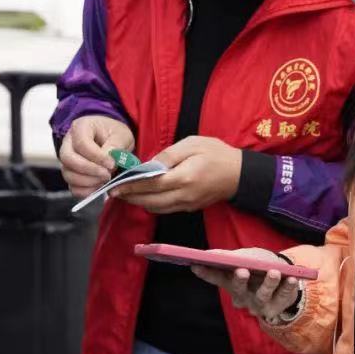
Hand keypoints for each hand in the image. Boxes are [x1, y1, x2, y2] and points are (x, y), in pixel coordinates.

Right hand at [59, 115, 133, 197]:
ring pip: (68, 174)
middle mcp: (68, 143)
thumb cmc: (115, 134)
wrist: (111, 140)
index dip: (96, 157)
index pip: (81, 143)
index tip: (111, 164)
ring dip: (88, 181)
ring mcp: (67, 160)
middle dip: (89, 170)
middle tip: (108, 175)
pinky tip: (99, 187)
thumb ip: (116, 145)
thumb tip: (108, 159)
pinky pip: (72, 187)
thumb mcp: (121, 135)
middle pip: (68, 159)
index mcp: (80, 127)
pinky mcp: (71, 174)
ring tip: (106, 180)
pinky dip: (85, 191)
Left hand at [114, 136, 241, 213]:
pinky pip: (165, 209)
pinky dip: (152, 204)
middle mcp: (183, 196)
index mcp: (184, 178)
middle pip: (150, 201)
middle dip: (130, 198)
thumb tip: (148, 164)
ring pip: (156, 209)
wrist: (239, 174)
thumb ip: (169, 154)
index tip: (115, 187)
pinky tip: (145, 196)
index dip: (131, 187)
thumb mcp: (193, 144)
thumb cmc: (217, 154)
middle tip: (114, 192)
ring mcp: (186, 204)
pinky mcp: (189, 208)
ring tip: (126, 194)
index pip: (151, 185)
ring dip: (139, 202)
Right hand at [191, 248, 301, 321]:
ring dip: (268, 283)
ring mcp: (260, 304)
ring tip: (274, 272)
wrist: (282, 279)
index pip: (217, 278)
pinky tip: (292, 278)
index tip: (196, 264)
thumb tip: (209, 254)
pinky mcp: (277, 306)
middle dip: (240, 281)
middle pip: (239, 291)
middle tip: (242, 270)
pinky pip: (283, 296)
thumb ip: (229, 257)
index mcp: (231, 283)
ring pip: (262, 295)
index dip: (206, 273)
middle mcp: (243, 297)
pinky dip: (288, 287)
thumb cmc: (257, 266)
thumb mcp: (244, 257)